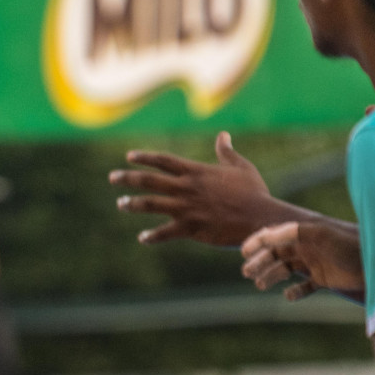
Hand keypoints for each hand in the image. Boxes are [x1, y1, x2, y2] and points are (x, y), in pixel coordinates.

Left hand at [110, 131, 273, 245]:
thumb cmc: (254, 193)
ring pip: (151, 204)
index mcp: (196, 172)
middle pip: (149, 180)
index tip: (129, 157)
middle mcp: (187, 187)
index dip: (145, 158)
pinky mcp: (191, 227)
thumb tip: (223, 135)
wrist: (262, 218)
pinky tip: (143, 238)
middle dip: (128, 178)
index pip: (163, 161)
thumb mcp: (240, 167)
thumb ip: (226, 151)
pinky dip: (153, 236)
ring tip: (121, 203)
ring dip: (133, 204)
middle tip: (112, 177)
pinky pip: (166, 233)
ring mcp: (187, 208)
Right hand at [241, 221, 363, 300]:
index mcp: (303, 233)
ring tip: (260, 285)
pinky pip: (304, 286)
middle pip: (275, 254)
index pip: (274, 236)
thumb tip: (266, 234)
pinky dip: (295, 292)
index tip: (243, 252)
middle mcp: (307, 247)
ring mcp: (315, 263)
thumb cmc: (350, 244)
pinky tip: (288, 296)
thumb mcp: (320, 233)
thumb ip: (293, 232)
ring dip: (271, 276)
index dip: (257, 242)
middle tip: (247, 273)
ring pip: (286, 270)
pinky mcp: (325, 279)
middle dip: (260, 262)